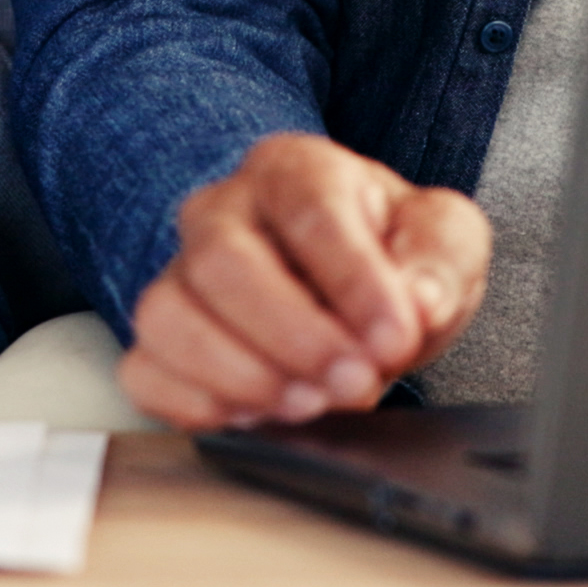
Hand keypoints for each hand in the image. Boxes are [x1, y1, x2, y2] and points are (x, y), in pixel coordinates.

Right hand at [118, 132, 488, 430]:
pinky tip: (253, 417)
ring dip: (241, 374)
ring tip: (308, 404)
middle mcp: (223, 211)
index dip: (353, 279)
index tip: (396, 337)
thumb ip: (440, 259)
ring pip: (168, 316)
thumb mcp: (444, 241)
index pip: (310, 210)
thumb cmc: (391, 257)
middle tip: (354, 382)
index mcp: (295, 169)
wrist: (352, 293)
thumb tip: (418, 301)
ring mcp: (181, 275)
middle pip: (222, 261)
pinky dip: (193, 404)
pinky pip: (144, 371)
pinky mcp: (162, 339)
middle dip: (294, 335)